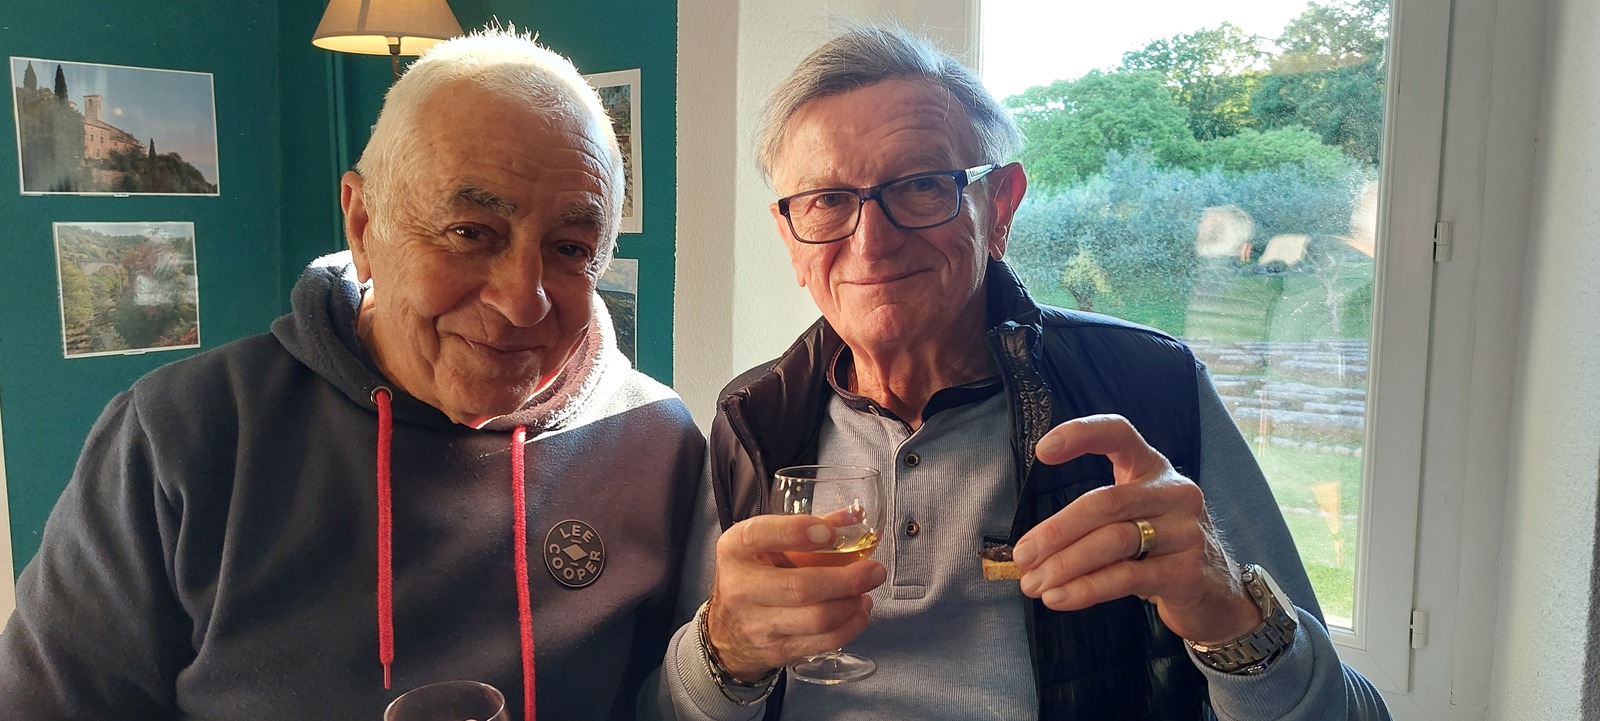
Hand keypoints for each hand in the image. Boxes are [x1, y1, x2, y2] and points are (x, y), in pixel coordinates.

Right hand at [705, 514, 886, 678]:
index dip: (797, 532)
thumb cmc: (754, 575)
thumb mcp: (767, 545)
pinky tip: (858, 610)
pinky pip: (824, 641)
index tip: (830, 533)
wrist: (727, 632)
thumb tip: (855, 515)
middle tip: (875, 570)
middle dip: (846, 579)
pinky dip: (851, 625)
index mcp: (735, 550)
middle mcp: (741, 588)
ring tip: (865, 590)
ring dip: (852, 603)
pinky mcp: (778, 651)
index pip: (760, 535)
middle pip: (800, 587)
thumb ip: (811, 526)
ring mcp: (758, 625)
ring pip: (818, 619)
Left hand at [1012, 414, 1259, 644]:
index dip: (1081, 435)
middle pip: (1104, 503)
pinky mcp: (1189, 571)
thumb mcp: (1132, 520)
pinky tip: (1060, 599)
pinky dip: (1087, 589)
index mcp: (1153, 468)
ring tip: (1034, 584)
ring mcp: (1186, 531)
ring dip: (1065, 565)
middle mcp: (1175, 492)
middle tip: (1022, 556)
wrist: (1217, 594)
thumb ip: (1092, 521)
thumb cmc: (1159, 550)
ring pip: (1113, 541)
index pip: (1119, 434)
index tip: (1043, 451)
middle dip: (1056, 531)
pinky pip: (1127, 577)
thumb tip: (1030, 548)